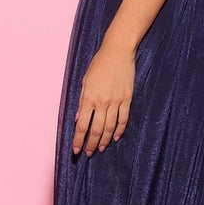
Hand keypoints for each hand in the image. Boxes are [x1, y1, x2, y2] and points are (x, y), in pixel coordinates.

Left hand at [72, 35, 134, 155]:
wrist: (117, 51)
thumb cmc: (99, 64)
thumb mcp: (85, 81)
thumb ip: (82, 101)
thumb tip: (79, 119)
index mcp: (89, 98)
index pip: (82, 125)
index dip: (79, 140)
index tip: (76, 150)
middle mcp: (102, 102)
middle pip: (96, 130)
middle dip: (91, 144)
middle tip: (89, 153)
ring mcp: (116, 101)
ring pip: (110, 127)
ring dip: (105, 140)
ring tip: (101, 148)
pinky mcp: (127, 98)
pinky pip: (123, 118)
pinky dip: (120, 130)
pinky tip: (115, 137)